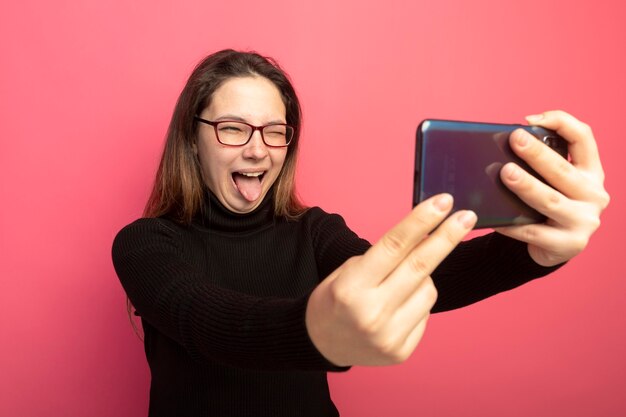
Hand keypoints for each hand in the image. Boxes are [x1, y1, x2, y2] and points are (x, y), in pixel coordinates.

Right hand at [305, 194, 476, 366]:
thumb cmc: (334, 299)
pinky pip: (426, 313)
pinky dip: (417, 302)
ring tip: (398, 284)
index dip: (421, 220)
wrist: (321, 343)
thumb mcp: (346, 272)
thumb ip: (383, 259)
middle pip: (420, 266)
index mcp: (351, 286)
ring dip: (422, 277)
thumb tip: (426, 238)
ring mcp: (388, 335)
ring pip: (429, 289)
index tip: (444, 202)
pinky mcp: (402, 351)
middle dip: (447, 237)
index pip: (394, 245)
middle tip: (467, 216)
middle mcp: (371, 312)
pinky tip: (398, 307)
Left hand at [496, 110, 609, 266]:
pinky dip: (513, 224)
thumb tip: (503, 146)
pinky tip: (496, 218)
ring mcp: (584, 221)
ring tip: (506, 173)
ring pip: (550, 200)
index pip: (583, 137)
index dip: (560, 122)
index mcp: (590, 171)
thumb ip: (539, 165)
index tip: (530, 119)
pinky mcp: (570, 244)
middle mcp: (593, 194)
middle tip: (515, 139)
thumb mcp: (551, 182)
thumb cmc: (547, 206)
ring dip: (527, 186)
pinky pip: (534, 232)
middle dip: (537, 153)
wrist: (553, 248)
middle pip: (563, 170)